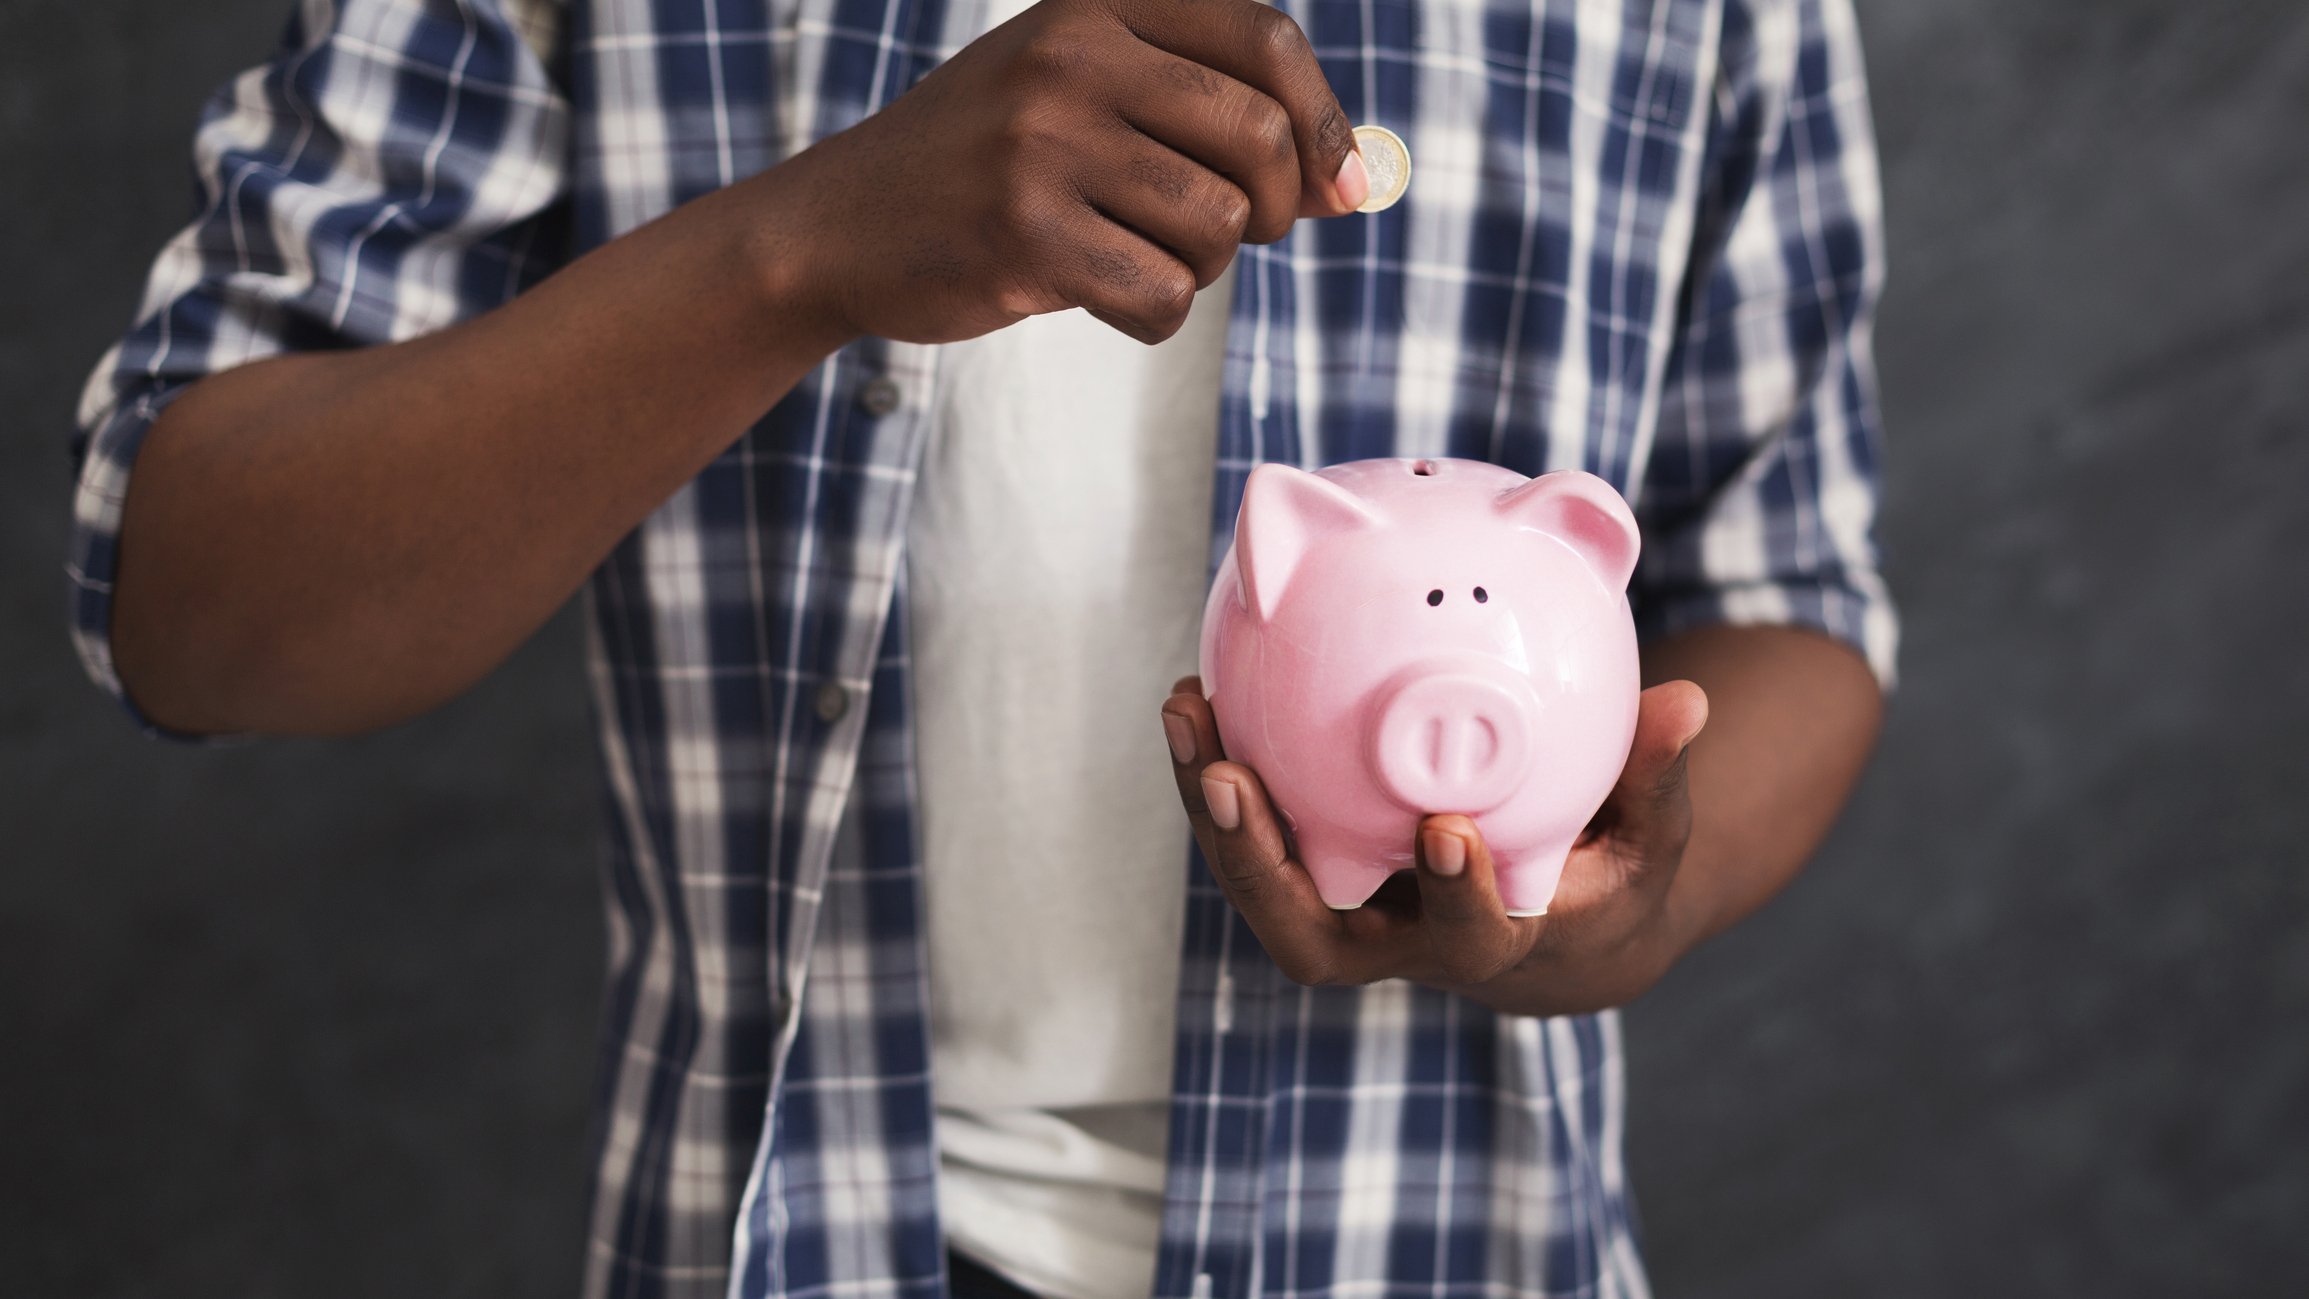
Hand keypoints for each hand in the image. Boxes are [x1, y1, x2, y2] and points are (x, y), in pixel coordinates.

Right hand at [755, 0, 1364, 346]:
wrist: (838, 226)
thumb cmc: (991, 167)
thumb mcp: (1088, 98)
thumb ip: (1212, 118)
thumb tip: (1356, 181)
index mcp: (1094, 4)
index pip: (1265, 38)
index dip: (1323, 120)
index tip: (1337, 186)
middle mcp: (1070, 56)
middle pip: (1257, 138)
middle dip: (1271, 209)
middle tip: (1230, 234)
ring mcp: (1042, 144)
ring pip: (1217, 226)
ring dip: (1201, 266)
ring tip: (1134, 255)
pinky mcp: (1024, 236)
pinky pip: (1165, 296)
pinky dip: (1154, 316)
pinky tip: (1100, 298)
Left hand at [1159, 675, 1711, 1016]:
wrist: (1557, 929)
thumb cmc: (1610, 873)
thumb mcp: (1651, 835)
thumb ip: (1657, 775)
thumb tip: (1686, 703)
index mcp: (1497, 942)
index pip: (1472, 939)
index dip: (1456, 897)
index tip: (1446, 830)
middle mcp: (1406, 944)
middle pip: (1315, 939)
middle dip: (1264, 868)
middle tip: (1233, 782)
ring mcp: (1352, 913)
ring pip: (1263, 887)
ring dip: (1216, 812)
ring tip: (1189, 716)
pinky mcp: (1316, 873)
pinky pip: (1255, 835)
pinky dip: (1219, 777)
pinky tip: (1198, 696)